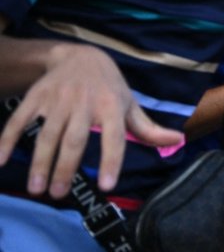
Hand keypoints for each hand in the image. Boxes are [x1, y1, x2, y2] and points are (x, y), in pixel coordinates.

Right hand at [0, 45, 186, 196]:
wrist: (80, 55)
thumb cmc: (109, 87)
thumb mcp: (130, 104)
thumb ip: (148, 128)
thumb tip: (177, 141)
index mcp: (112, 106)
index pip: (114, 137)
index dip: (112, 160)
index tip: (107, 185)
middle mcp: (85, 103)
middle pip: (74, 139)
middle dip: (66, 168)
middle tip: (58, 195)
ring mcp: (58, 99)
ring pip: (47, 134)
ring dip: (40, 162)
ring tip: (37, 188)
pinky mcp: (36, 97)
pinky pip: (19, 120)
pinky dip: (8, 139)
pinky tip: (0, 160)